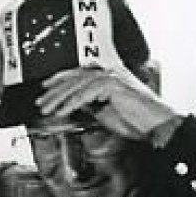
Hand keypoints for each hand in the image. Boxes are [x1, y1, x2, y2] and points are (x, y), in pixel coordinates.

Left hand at [33, 64, 177, 140]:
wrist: (156, 125)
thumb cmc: (135, 121)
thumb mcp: (105, 111)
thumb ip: (89, 104)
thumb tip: (71, 103)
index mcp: (107, 74)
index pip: (78, 73)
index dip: (59, 80)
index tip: (45, 89)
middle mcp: (109, 70)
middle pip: (74, 77)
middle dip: (54, 90)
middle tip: (40, 101)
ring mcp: (111, 75)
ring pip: (77, 84)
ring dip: (60, 98)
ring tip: (47, 109)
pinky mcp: (113, 84)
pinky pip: (86, 93)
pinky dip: (72, 103)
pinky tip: (62, 111)